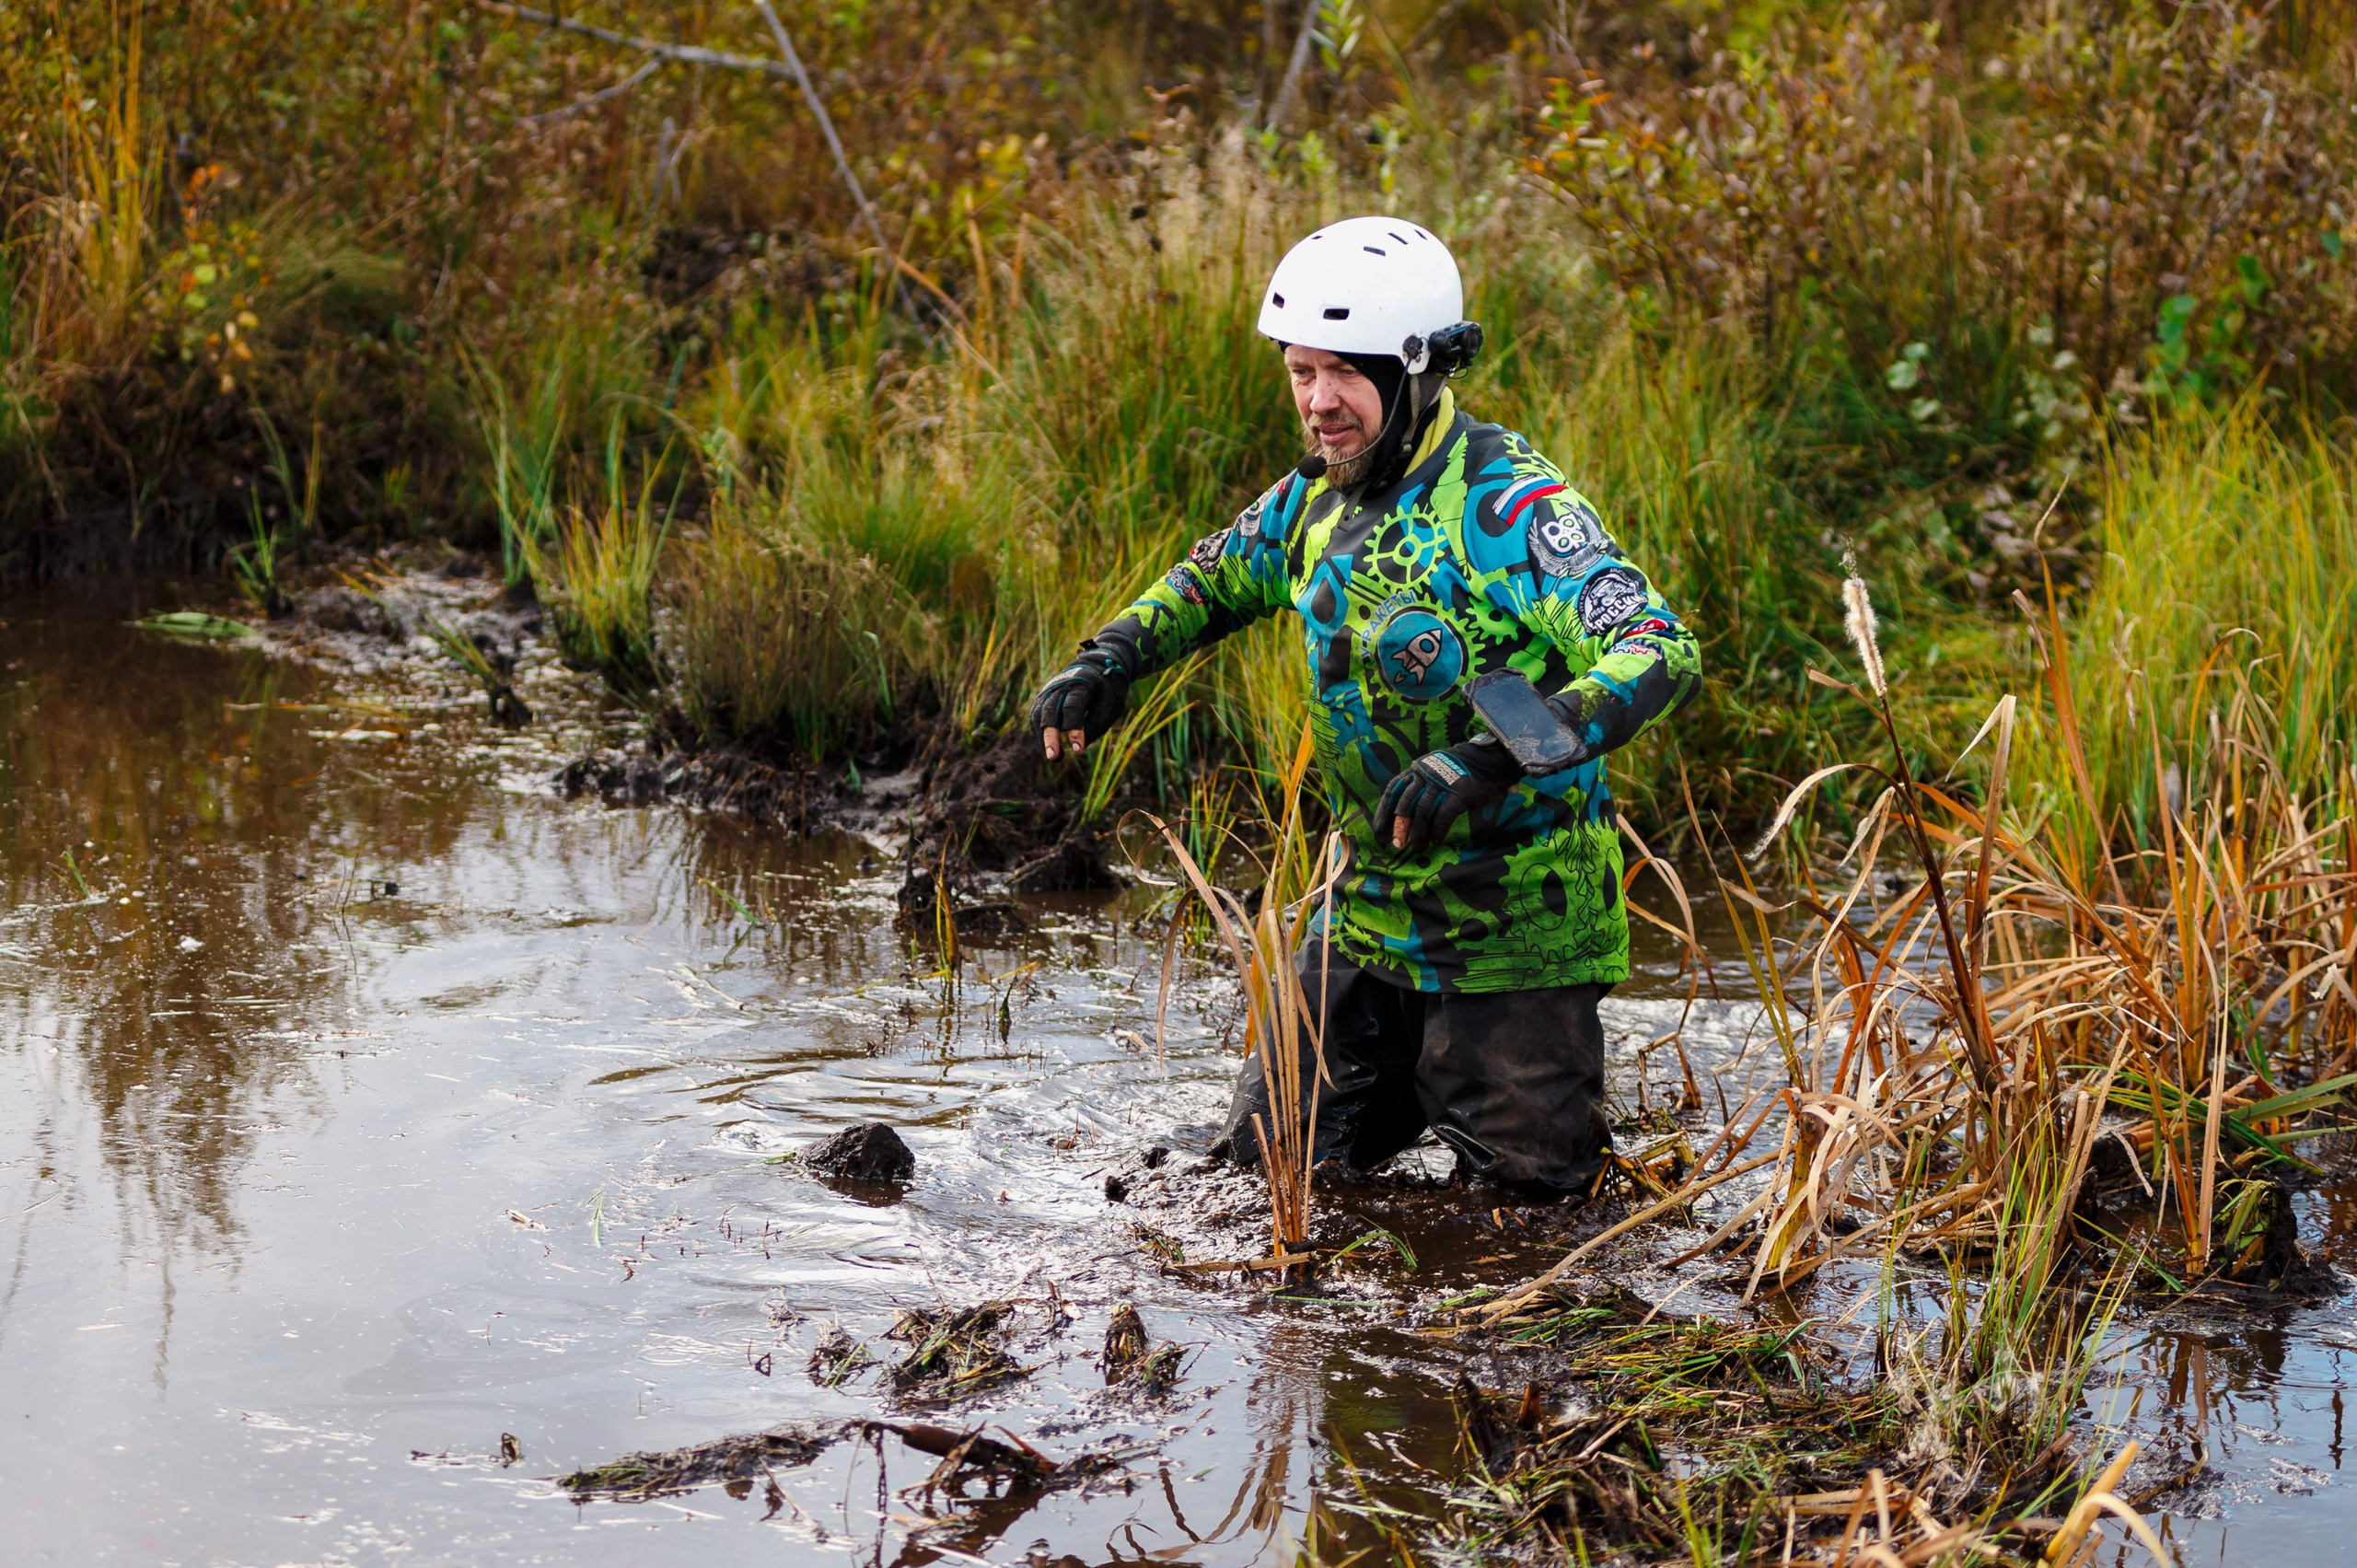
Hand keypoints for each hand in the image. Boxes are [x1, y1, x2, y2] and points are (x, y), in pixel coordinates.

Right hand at [1029, 646, 1131, 759]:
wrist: (1097, 665)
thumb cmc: (1108, 688)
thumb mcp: (1112, 705)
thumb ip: (1096, 724)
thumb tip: (1078, 747)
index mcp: (1083, 681)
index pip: (1073, 707)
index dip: (1074, 729)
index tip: (1078, 750)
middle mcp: (1062, 683)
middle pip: (1050, 711)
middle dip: (1050, 736)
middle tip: (1053, 757)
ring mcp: (1050, 689)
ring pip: (1038, 714)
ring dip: (1042, 737)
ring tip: (1053, 757)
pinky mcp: (1044, 696)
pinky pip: (1036, 715)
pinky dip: (1039, 731)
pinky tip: (1048, 746)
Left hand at [1372, 741, 1521, 852]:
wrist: (1486, 761)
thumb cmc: (1456, 774)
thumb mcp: (1432, 774)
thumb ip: (1417, 789)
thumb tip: (1401, 819)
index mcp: (1415, 770)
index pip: (1392, 792)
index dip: (1383, 813)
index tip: (1379, 832)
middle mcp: (1424, 774)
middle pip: (1405, 804)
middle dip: (1399, 827)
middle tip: (1397, 846)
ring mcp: (1441, 782)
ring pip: (1422, 812)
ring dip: (1418, 833)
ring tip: (1417, 848)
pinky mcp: (1458, 792)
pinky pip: (1443, 815)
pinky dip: (1438, 830)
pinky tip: (1436, 840)